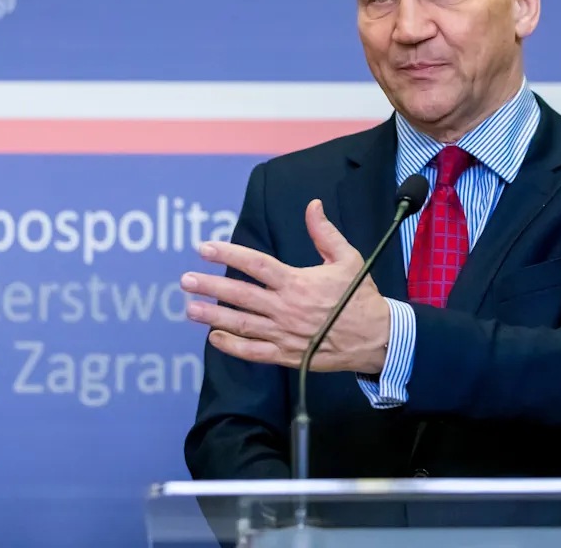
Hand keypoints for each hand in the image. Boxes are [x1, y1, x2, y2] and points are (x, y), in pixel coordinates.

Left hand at [182, 199, 391, 374]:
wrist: (375, 337)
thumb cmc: (360, 296)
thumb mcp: (347, 258)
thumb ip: (324, 233)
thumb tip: (312, 205)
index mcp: (297, 281)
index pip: (255, 264)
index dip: (228, 255)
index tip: (204, 248)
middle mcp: (286, 307)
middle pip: (240, 295)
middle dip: (210, 286)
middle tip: (185, 280)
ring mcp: (284, 333)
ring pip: (241, 324)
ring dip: (213, 316)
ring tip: (189, 308)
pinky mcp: (287, 355)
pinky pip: (253, 351)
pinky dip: (232, 346)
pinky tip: (214, 337)